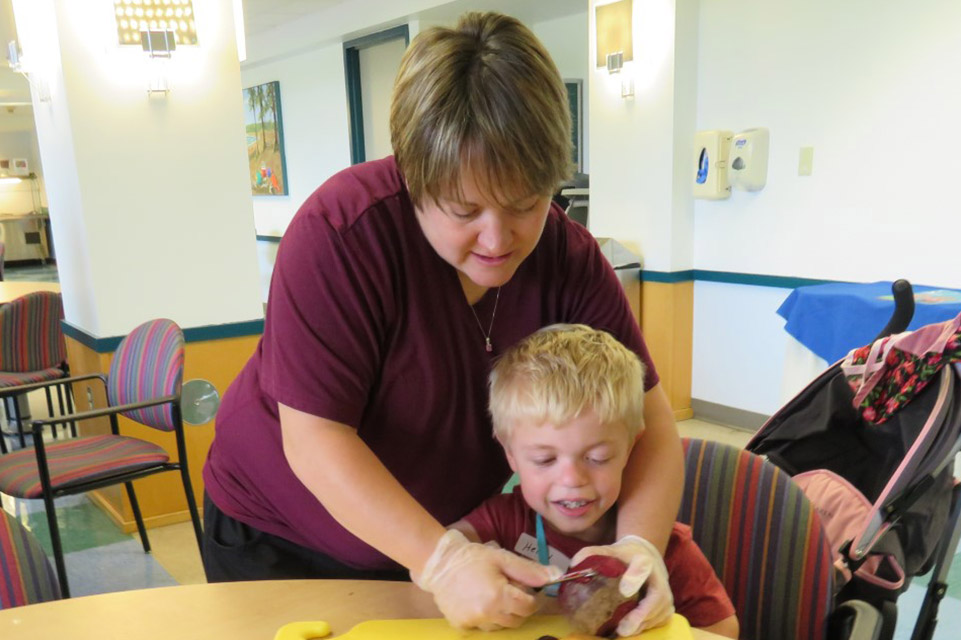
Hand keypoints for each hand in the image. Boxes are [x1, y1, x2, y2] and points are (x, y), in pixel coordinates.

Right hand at [412, 530, 561, 629]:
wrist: (439, 563)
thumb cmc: (473, 558)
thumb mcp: (503, 558)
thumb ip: (530, 570)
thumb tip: (556, 575)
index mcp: (499, 596)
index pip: (529, 607)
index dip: (532, 598)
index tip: (526, 588)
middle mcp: (487, 614)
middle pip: (517, 619)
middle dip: (518, 607)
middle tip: (509, 589)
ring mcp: (474, 622)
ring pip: (500, 626)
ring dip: (502, 614)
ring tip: (492, 594)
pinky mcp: (462, 625)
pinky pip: (483, 627)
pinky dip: (486, 617)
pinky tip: (478, 601)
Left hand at [571, 535, 673, 635]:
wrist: (648, 558)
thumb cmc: (626, 557)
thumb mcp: (611, 550)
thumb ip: (593, 554)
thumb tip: (574, 564)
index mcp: (644, 560)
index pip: (642, 566)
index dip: (635, 578)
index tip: (624, 591)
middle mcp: (660, 578)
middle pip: (656, 598)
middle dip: (640, 615)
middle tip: (622, 629)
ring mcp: (666, 596)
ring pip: (657, 614)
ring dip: (640, 626)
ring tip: (620, 633)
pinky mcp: (667, 609)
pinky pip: (657, 622)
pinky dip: (643, 629)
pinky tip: (628, 632)